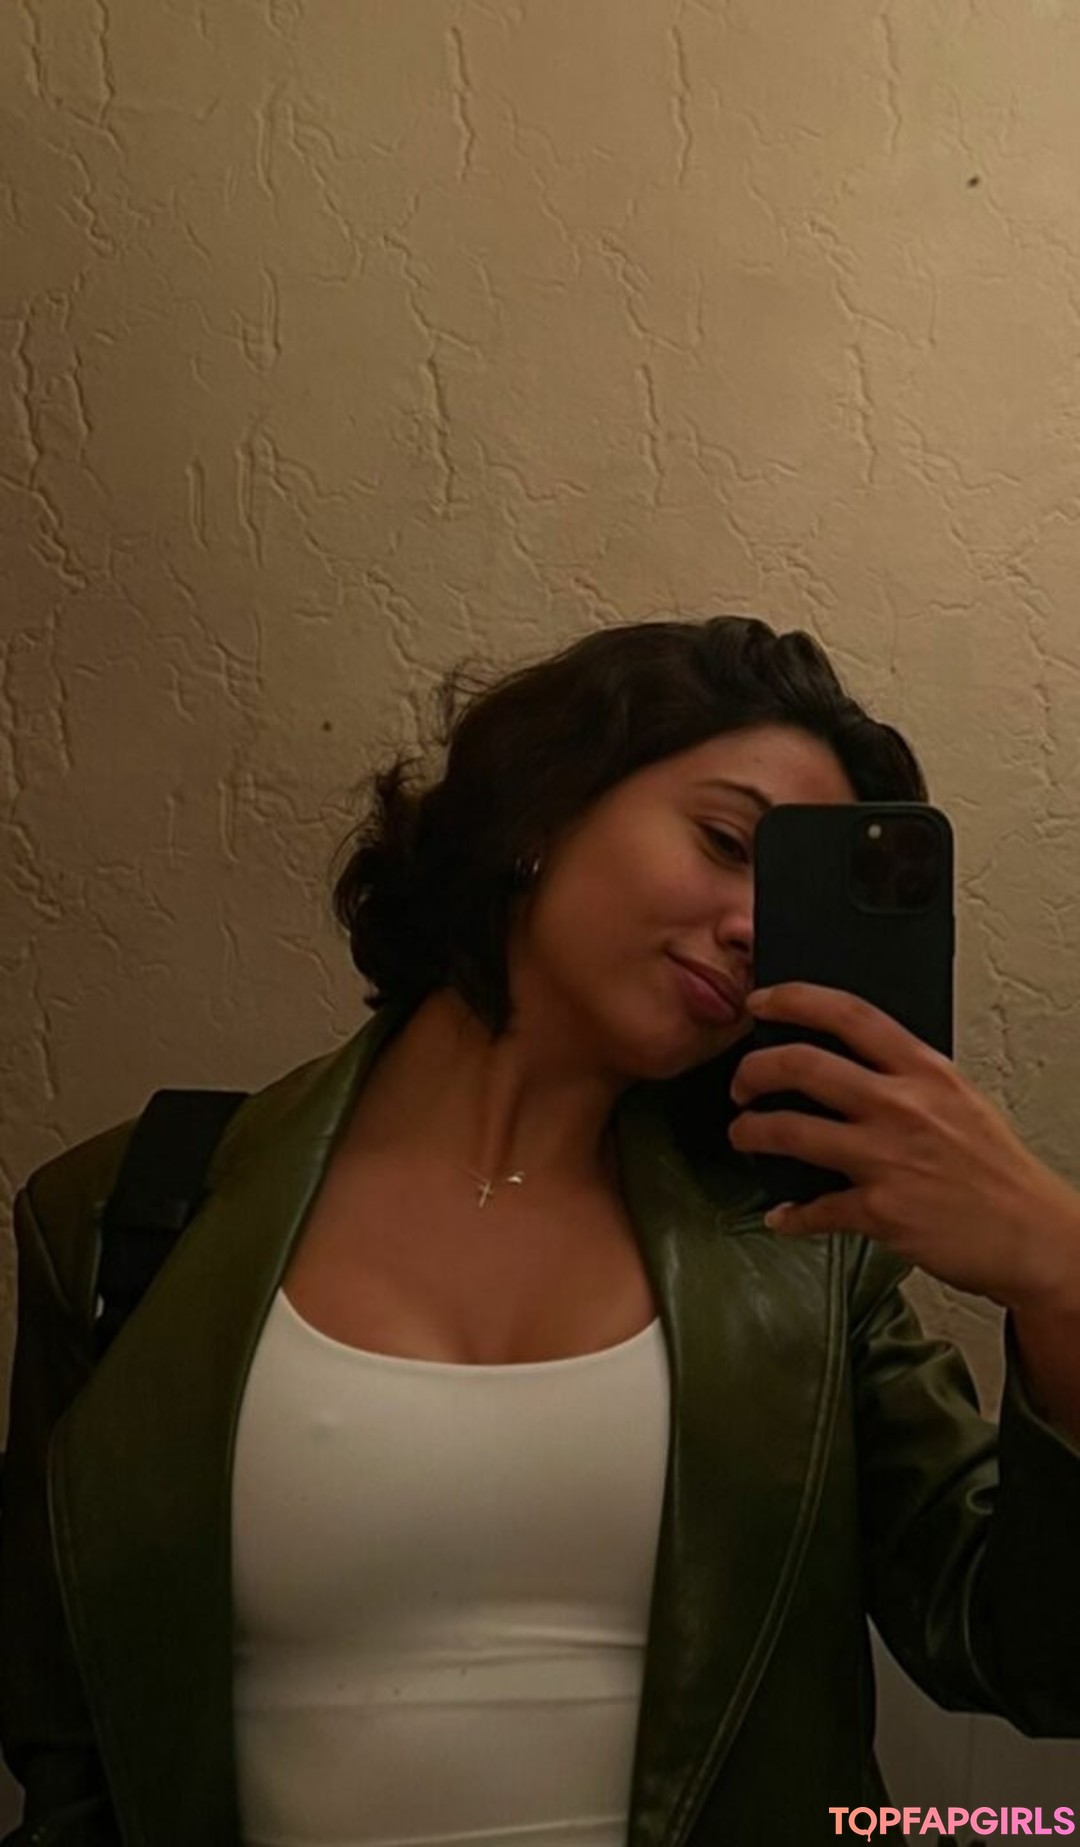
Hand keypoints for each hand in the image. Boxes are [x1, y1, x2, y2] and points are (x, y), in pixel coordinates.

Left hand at [727, 983, 1079, 1312]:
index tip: (761, 1001)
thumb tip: (853, 1064)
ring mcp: (888, 1158)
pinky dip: (790, 1216)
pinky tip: (782, 1217)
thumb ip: (907, 1078)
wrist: (1035, 1235)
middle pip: (802, 1065)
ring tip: (743, 1134)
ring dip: (751, 1132)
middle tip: (741, 1083)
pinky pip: (814, 1209)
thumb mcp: (960, 1100)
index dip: (793, 1000)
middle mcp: (903, 1107)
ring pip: (791, 1131)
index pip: (848, 1014)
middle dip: (753, 1071)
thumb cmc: (998, 1171)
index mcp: (925, 1071)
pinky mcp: (881, 1211)